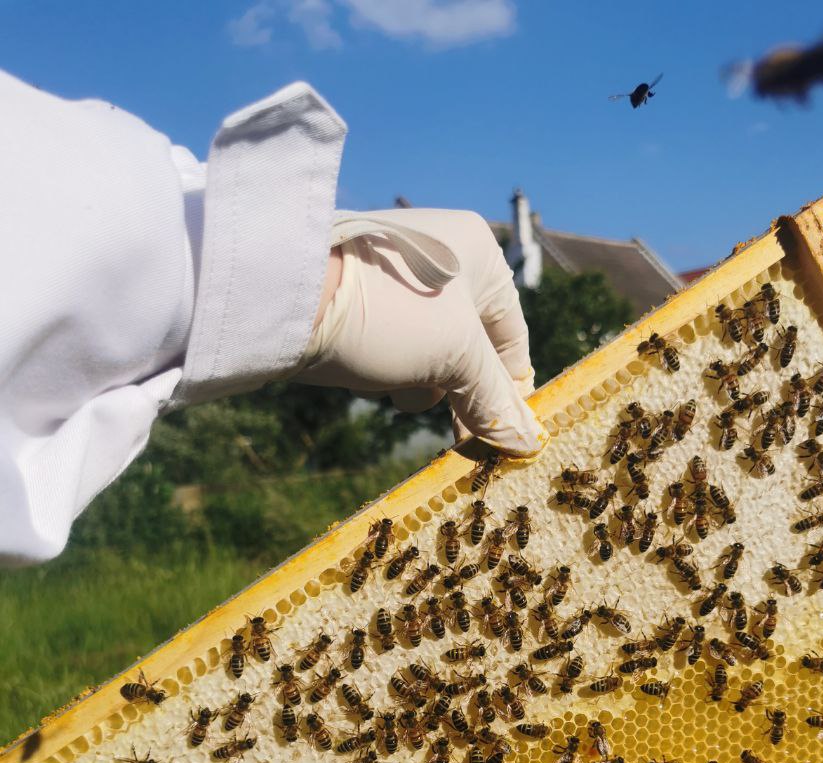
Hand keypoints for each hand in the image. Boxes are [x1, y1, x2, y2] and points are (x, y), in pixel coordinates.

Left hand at [296, 208, 545, 455]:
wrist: (287, 298)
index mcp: (478, 252)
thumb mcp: (455, 358)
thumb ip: (494, 400)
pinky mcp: (362, 303)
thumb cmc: (389, 314)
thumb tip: (528, 443)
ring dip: (423, 384)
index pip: (512, 335)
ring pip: (432, 354)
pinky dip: (394, 372)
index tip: (505, 436)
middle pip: (472, 348)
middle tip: (462, 442)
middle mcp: (442, 259)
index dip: (510, 390)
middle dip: (462, 392)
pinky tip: (375, 379)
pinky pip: (396, 349)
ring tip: (400, 391)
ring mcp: (398, 281)